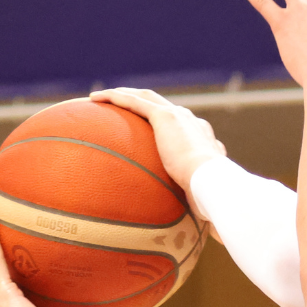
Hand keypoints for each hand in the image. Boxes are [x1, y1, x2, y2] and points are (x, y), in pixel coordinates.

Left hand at [89, 88, 225, 195]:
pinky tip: (95, 99)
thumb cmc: (207, 193)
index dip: (159, 120)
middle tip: (117, 104)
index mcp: (200, 134)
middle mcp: (189, 119)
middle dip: (137, 101)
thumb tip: (197, 211)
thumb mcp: (201, 189)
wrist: (211, 181)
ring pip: (144, 97)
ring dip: (121, 94)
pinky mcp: (164, 116)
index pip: (177, 122)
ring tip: (99, 98)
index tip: (145, 127)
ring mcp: (177, 115)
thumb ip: (196, 190)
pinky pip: (133, 101)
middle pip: (158, 104)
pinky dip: (114, 97)